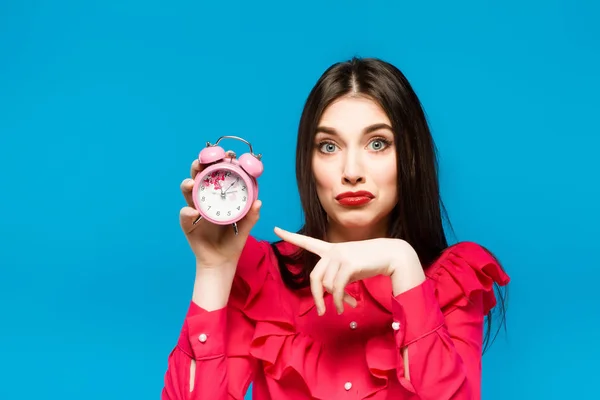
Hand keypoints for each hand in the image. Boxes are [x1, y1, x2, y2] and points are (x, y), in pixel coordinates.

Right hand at [180, 152, 260, 269]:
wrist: (222, 260)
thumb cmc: (234, 240)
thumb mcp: (246, 227)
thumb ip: (251, 215)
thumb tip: (258, 202)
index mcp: (220, 195)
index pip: (218, 174)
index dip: (220, 163)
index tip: (227, 155)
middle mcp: (206, 198)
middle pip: (199, 177)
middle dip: (199, 166)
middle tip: (201, 161)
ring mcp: (195, 209)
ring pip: (187, 191)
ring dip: (188, 184)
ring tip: (191, 183)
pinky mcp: (188, 223)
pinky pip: (185, 214)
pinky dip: (187, 212)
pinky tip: (194, 212)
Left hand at [274, 227, 422, 314]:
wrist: (391, 255)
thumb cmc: (369, 262)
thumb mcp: (349, 269)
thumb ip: (338, 280)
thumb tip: (337, 300)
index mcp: (330, 249)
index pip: (307, 241)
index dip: (290, 236)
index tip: (275, 228)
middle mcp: (332, 250)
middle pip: (315, 277)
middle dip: (317, 297)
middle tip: (321, 311)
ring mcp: (340, 256)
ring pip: (328, 285)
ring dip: (336, 300)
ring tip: (345, 305)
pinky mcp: (349, 264)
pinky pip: (338, 288)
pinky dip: (341, 300)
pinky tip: (346, 306)